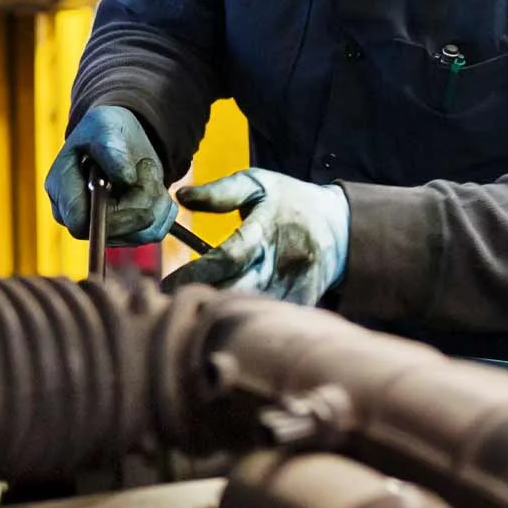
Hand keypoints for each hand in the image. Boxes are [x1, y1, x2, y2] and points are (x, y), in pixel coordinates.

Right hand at [45, 106, 177, 245]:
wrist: (123, 138)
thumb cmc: (105, 130)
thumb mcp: (105, 127)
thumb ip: (111, 149)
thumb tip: (126, 180)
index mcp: (61, 190)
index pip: (80, 224)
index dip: (111, 217)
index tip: (135, 188)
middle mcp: (78, 216)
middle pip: (112, 233)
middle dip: (140, 201)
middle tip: (147, 164)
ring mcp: (102, 228)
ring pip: (138, 234)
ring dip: (155, 200)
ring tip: (148, 168)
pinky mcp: (125, 233)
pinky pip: (153, 233)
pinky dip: (164, 209)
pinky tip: (157, 185)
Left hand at [165, 169, 348, 304]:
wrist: (339, 227)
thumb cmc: (290, 201)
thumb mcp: (258, 184)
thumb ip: (221, 192)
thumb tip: (181, 196)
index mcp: (267, 229)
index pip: (228, 257)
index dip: (197, 273)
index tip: (168, 284)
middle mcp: (281, 262)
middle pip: (237, 290)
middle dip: (203, 299)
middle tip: (171, 306)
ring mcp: (294, 286)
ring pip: (251, 310)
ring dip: (220, 314)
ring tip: (190, 316)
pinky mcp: (300, 304)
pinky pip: (268, 319)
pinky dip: (244, 322)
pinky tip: (221, 323)